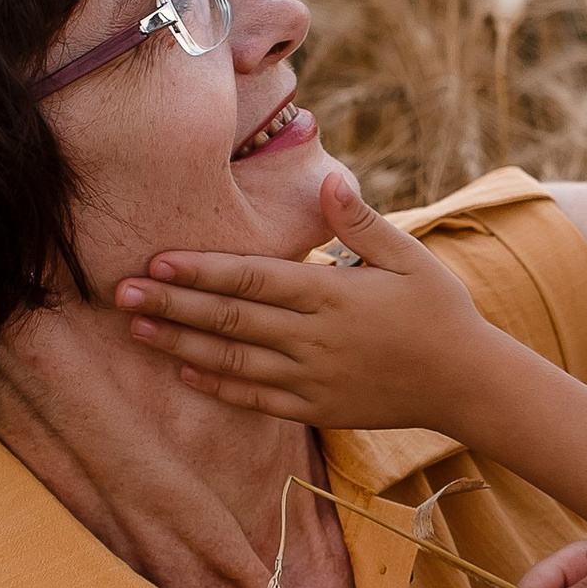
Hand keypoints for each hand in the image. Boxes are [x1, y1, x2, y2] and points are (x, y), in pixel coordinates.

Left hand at [119, 172, 492, 427]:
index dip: (202, 271)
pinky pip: (257, 399)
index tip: (158, 261)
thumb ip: (361, 222)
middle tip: (120, 294)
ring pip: (234, 360)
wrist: (467, 383)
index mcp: (331, 294)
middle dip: (172, 306)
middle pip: (230, 319)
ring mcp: (312, 378)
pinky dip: (218, 386)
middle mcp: (314, 338)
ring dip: (181, 345)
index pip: (253, 278)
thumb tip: (329, 179)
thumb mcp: (409, 256)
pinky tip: (184, 371)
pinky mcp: (316, 408)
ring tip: (137, 330)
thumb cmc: (439, 311)